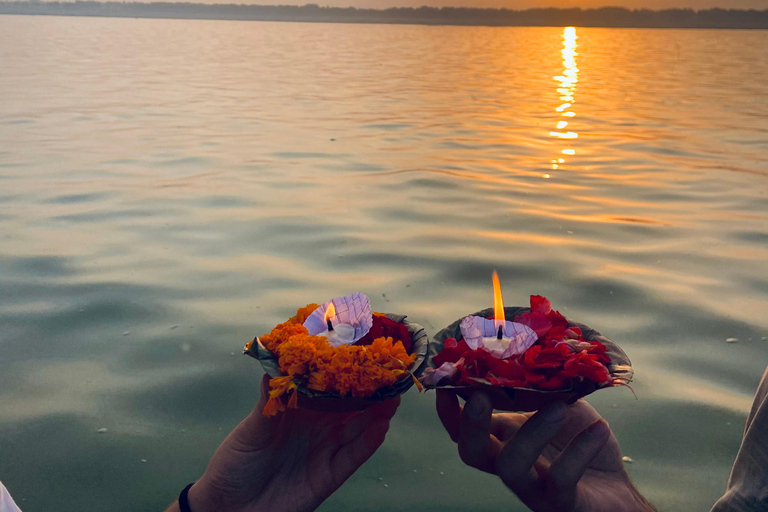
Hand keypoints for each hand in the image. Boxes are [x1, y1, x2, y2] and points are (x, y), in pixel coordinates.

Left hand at [178, 375, 399, 511]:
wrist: (230, 506)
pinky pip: (352, 457)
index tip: (364, 352)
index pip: (329, 386)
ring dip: (377, 414)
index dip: (346, 371)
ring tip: (393, 397)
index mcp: (300, 409)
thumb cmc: (236, 462)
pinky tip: (381, 427)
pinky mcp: (329, 475)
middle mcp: (318, 426)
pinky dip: (368, 443)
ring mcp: (326, 450)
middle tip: (390, 373)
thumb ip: (268, 400)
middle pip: (351, 406)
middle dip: (372, 390)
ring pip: (358, 428)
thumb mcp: (251, 428)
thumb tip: (274, 364)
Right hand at [435, 390, 654, 511]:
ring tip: (560, 406)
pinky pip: (562, 478)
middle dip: (470, 423)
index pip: (462, 430)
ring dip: (532, 432)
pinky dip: (580, 450)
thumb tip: (535, 345)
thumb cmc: (578, 441)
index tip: (447, 378)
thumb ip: (540, 385)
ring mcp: (532, 486)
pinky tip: (599, 429)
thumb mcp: (557, 405)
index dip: (449, 409)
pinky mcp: (562, 503)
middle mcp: (509, 463)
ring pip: (512, 465)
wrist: (613, 489)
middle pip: (472, 451)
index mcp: (502, 439)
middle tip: (480, 396)